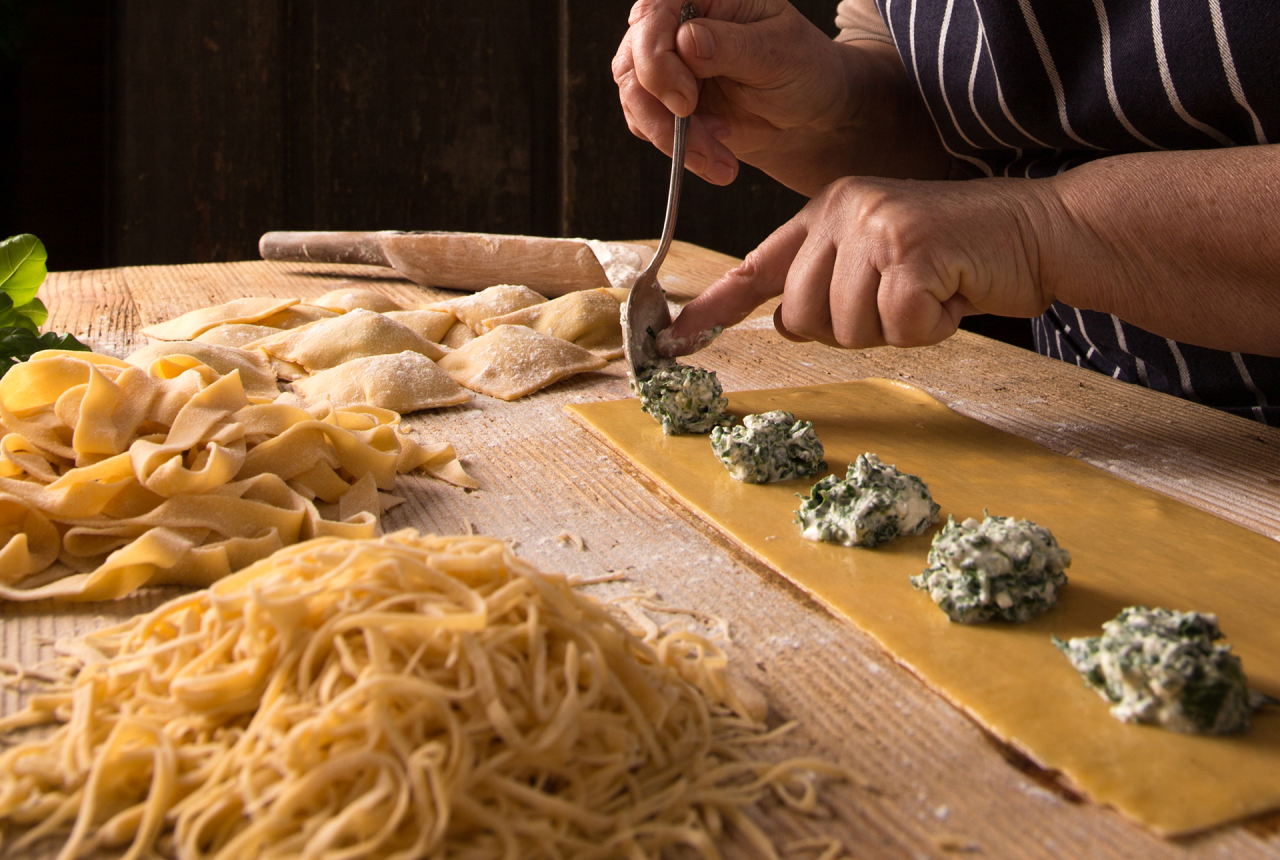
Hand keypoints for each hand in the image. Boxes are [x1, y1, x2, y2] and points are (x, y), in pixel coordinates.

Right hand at [614, 0, 898, 192]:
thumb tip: (686, 41)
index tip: (685, 102)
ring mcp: (668, 64)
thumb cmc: (804, 69)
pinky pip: (646, 125)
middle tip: (701, 144)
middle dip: (660, 112)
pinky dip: (676, 149)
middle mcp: (677, 24)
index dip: (657, 60)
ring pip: (635, 100)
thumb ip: (731, 46)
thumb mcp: (778, 53)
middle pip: (634, 61)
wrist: (810, 114)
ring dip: (671, 139)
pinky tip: (714, 156)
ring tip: (718, 160)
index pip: (654, 15)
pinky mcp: (666, 101)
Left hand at [659, 175, 1059, 352]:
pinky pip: (896, 329)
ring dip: (895, 331)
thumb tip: (786, 325)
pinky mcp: (910, 250)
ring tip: (932, 294)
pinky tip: (953, 296)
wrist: (1040, 231)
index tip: (676, 339)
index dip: (716, 308)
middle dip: (851, 332)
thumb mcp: (884, 261)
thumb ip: (833, 283)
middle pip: (800, 320)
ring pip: (845, 329)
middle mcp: (842, 211)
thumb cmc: (961, 258)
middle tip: (901, 305)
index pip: (757, 266)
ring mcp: (874, 226)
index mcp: (827, 212)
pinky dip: (931, 329)